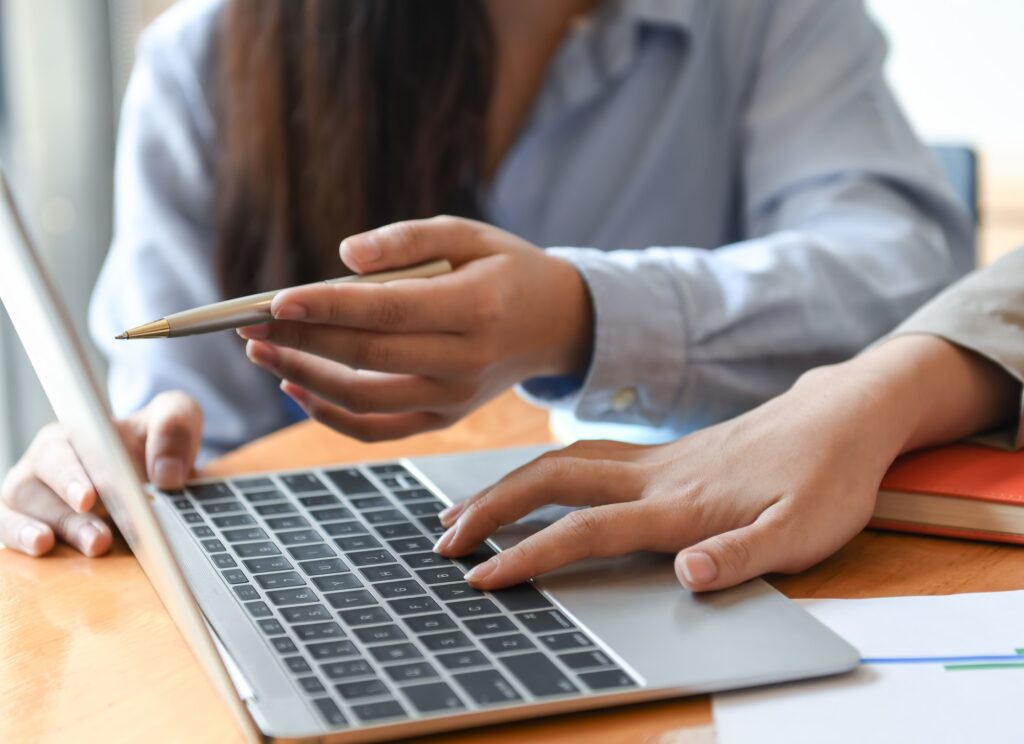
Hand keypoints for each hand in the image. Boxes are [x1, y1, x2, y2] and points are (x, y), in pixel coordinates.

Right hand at [0, 391, 202, 556]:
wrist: (152, 468)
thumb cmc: (154, 440)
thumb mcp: (176, 417)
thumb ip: (174, 427)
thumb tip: (166, 472)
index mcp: (75, 433)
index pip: (65, 448)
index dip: (73, 474)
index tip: (89, 498)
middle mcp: (46, 460)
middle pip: (42, 482)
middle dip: (70, 513)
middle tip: (100, 538)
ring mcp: (32, 492)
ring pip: (22, 508)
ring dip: (56, 531)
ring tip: (90, 547)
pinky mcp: (25, 520)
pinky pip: (9, 529)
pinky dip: (20, 540)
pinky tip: (42, 550)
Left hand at [238, 216, 591, 440]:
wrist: (554, 323)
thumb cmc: (504, 268)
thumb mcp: (469, 233)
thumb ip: (408, 240)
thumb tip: (343, 257)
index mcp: (480, 306)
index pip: (391, 310)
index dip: (329, 308)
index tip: (276, 300)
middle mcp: (469, 359)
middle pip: (370, 357)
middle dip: (301, 341)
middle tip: (247, 325)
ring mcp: (456, 397)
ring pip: (365, 399)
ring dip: (304, 378)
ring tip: (259, 353)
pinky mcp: (444, 416)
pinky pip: (378, 428)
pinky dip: (331, 415)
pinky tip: (295, 388)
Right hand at [434, 363, 920, 591]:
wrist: (840, 417)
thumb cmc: (826, 481)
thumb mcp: (803, 534)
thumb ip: (743, 556)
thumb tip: (684, 574)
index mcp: (679, 505)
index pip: (586, 531)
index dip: (529, 555)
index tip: (481, 578)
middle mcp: (654, 476)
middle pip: (552, 481)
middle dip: (492, 508)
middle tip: (445, 540)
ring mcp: (655, 459)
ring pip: (561, 461)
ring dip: (508, 486)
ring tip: (468, 510)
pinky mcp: (662, 453)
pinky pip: (585, 454)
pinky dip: (543, 468)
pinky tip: (534, 480)